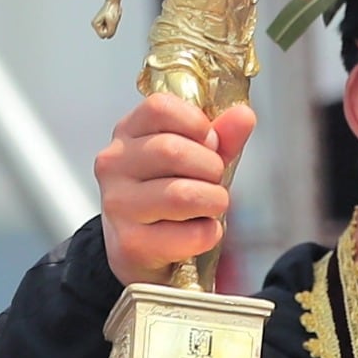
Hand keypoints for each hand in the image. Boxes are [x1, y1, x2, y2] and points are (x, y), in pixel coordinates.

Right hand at [92, 2, 120, 39]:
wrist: (113, 3)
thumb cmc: (112, 10)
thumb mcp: (112, 23)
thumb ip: (110, 32)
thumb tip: (108, 37)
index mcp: (95, 24)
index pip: (103, 35)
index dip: (109, 31)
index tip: (110, 22)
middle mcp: (95, 25)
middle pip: (105, 34)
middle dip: (110, 29)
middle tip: (111, 20)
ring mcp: (99, 24)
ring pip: (108, 32)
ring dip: (112, 27)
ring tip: (112, 19)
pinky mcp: (103, 23)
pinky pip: (110, 29)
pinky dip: (112, 25)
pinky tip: (112, 19)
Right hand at [95, 93, 254, 285]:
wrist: (140, 250)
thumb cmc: (168, 195)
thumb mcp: (195, 158)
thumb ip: (221, 137)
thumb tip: (244, 116)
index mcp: (127, 133)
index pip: (159, 107)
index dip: (196, 123)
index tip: (209, 142)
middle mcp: (114, 165)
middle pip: (172, 151)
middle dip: (210, 167)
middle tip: (214, 180)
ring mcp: (118, 205)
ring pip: (182, 195)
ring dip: (214, 201)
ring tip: (212, 205)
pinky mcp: (131, 243)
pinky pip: (190, 234)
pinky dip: (209, 233)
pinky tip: (201, 230)